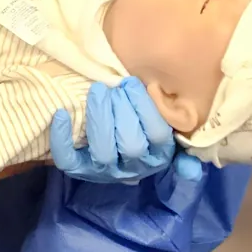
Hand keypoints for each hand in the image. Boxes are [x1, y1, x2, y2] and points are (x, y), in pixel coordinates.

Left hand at [50, 78, 202, 183]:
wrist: (112, 131)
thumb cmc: (140, 117)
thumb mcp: (163, 120)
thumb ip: (178, 131)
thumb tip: (191, 169)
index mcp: (159, 152)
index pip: (157, 135)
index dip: (144, 107)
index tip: (130, 82)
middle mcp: (135, 165)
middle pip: (132, 145)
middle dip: (122, 110)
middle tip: (114, 87)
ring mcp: (107, 169)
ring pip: (105, 152)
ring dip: (101, 118)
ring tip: (97, 91)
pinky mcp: (81, 168)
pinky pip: (69, 160)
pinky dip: (62, 138)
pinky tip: (61, 114)